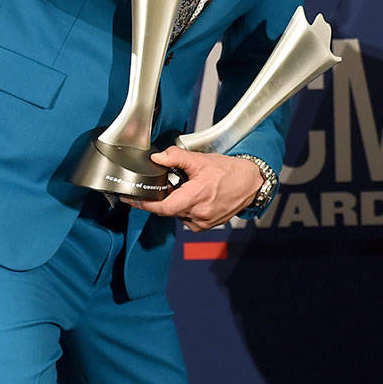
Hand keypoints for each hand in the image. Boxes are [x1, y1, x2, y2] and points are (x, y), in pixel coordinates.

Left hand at [125, 147, 264, 232]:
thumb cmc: (230, 172)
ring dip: (177, 202)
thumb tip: (158, 158)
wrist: (251, 183)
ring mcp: (203, 222)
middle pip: (168, 209)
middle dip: (165, 197)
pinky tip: (196, 196)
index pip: (162, 207)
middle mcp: (199, 214)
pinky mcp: (206, 226)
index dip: (144, 204)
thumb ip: (177, 158)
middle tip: (172, 183)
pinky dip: (186, 208)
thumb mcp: (202, 160)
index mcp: (197, 197)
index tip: (131, 199)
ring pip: (177, 214)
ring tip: (190, 188)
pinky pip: (187, 218)